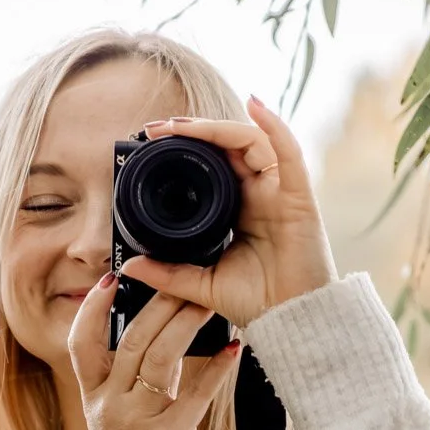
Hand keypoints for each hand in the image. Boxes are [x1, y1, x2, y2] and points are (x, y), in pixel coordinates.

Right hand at [67, 271, 242, 429]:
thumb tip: (158, 328)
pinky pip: (195, 395)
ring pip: (159, 359)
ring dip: (185, 325)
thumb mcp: (119, 417)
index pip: (80, 344)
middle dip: (158, 306)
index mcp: (92, 399)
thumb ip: (132, 377)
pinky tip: (233, 349)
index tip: (111, 280)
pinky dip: (216, 370)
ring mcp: (136, 424)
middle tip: (182, 280)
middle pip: (130, 342)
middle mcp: (109, 407)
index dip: (93, 310)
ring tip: (206, 304)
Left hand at [122, 95, 337, 326]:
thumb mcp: (202, 285)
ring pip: (251, 141)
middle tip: (157, 128)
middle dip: (194, 130)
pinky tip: (255, 105)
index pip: (214, 162)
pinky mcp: (298, 197)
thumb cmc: (259, 303)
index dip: (187, 145)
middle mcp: (260, 193)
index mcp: (240, 207)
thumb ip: (169, 274)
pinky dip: (274, 125)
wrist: (291, 323)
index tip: (151, 141)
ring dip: (216, 127)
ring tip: (180, 124)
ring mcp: (280, 192)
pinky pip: (288, 152)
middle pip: (229, 145)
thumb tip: (130, 266)